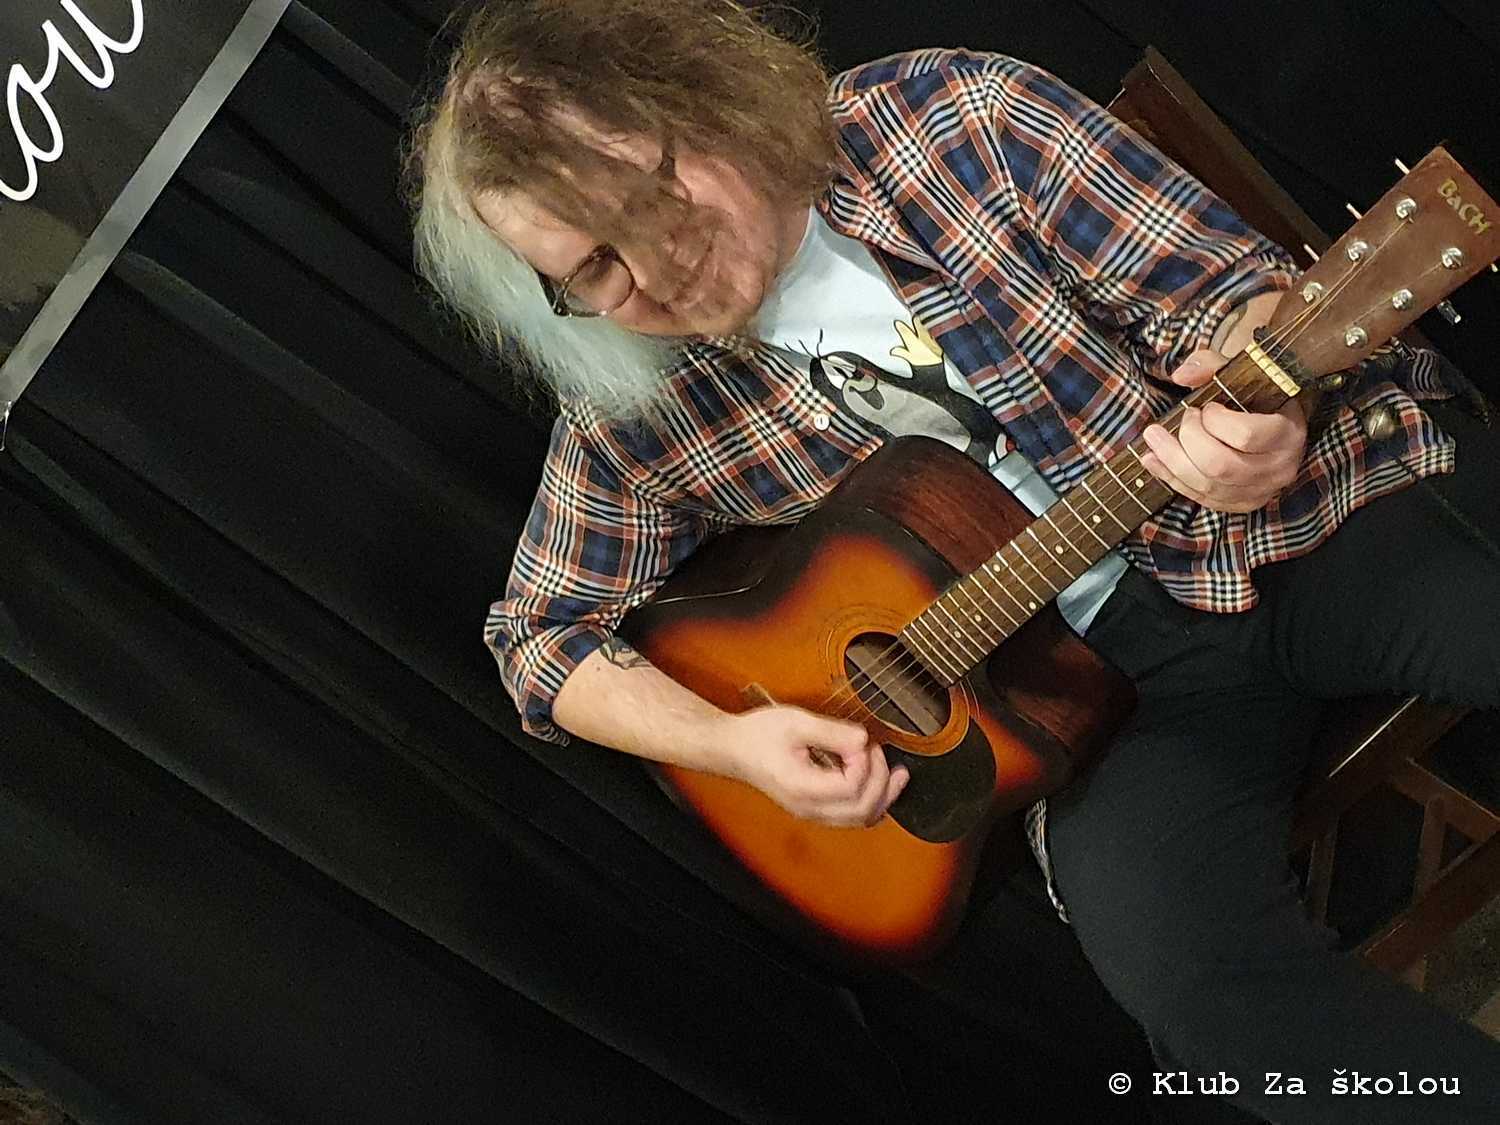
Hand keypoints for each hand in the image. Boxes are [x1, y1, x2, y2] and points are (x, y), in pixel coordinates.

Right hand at [719, 705, 908, 826]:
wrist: (732, 748)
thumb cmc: (756, 736)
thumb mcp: (795, 722)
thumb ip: (833, 732)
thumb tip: (863, 740)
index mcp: (803, 788)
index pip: (851, 788)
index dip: (865, 763)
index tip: (860, 741)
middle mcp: (808, 807)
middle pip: (862, 810)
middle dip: (881, 780)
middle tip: (878, 752)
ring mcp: (811, 812)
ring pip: (860, 819)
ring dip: (883, 796)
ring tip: (897, 775)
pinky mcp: (814, 807)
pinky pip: (851, 816)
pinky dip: (871, 802)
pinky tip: (879, 785)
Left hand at [1139, 348, 1307, 512]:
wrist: (1277, 422)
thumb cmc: (1259, 396)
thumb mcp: (1244, 374)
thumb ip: (1213, 365)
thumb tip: (1181, 375)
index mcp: (1287, 433)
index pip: (1245, 435)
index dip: (1215, 421)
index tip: (1205, 407)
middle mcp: (1278, 468)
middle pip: (1220, 465)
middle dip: (1188, 440)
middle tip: (1181, 418)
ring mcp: (1261, 491)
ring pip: (1208, 486)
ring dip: (1171, 461)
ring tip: (1152, 438)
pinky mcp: (1241, 504)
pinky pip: (1202, 499)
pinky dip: (1172, 479)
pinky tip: (1153, 460)